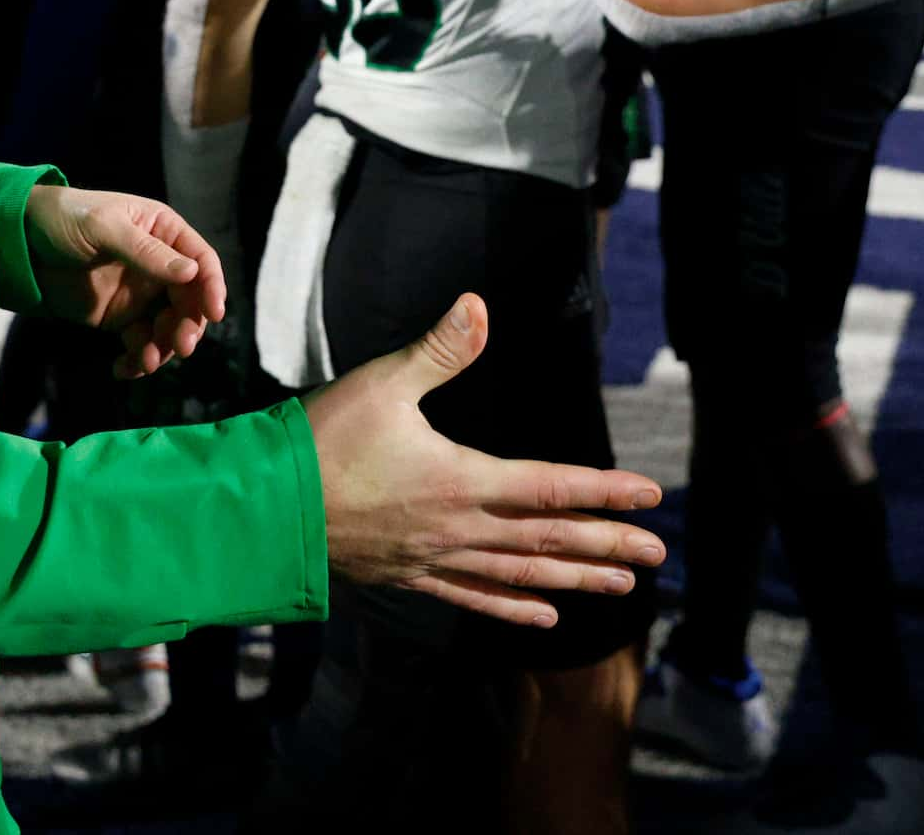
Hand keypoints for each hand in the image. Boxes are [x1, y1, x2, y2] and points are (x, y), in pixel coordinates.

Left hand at [25, 185, 226, 379]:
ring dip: (163, 348)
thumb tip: (193, 273)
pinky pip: (141, 343)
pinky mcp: (119, 318)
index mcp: (163, 231)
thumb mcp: (104, 228)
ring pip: (169, 327)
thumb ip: (146, 252)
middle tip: (179, 347)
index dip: (212, 286)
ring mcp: (141, 293)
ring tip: (144, 361)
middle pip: (190, 301)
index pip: (202, 261)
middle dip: (188, 326)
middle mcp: (159, 264)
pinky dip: (138, 360)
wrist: (20, 243)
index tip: (215, 313)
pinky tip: (122, 369)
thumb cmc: (64, 219)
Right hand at [306, 294, 664, 627]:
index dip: (604, 493)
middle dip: (607, 546)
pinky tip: (544, 617)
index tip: (649, 497)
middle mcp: (458, 528)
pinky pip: (473, 597)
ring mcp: (434, 558)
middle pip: (548, 539)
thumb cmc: (322, 440)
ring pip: (520, 575)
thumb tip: (477, 306)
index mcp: (460, 480)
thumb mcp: (383, 382)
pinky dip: (513, 607)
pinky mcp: (408, 576)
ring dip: (574, 580)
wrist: (265, 510)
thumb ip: (439, 350)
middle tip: (658, 555)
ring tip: (622, 588)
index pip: (551, 487)